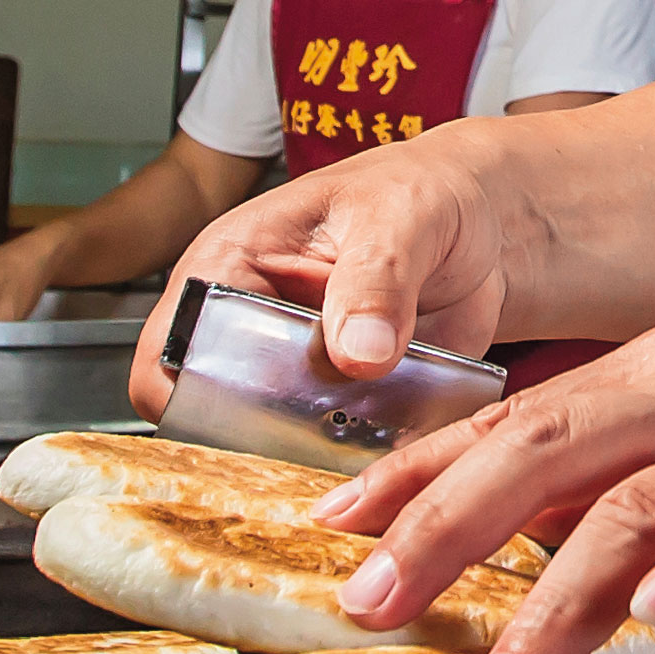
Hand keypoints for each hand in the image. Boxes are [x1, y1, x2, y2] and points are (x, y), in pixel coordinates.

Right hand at [126, 135, 533, 423]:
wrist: (486, 221)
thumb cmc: (423, 192)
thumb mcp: (399, 217)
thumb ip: (375, 278)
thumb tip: (357, 351)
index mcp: (231, 266)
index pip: (168, 354)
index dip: (190, 397)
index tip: (246, 423)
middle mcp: (254, 329)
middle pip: (216, 416)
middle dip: (263, 441)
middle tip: (319, 445)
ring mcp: (302, 373)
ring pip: (280, 444)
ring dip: (321, 458)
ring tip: (364, 450)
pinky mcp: (352, 403)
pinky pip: (345, 453)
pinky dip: (371, 461)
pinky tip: (399, 449)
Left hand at [313, 311, 654, 653]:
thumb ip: (622, 468)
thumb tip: (516, 523)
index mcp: (652, 378)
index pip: (506, 421)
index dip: (412, 473)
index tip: (328, 526)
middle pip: (538, 454)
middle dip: (439, 530)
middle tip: (366, 602)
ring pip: (628, 513)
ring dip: (550, 608)